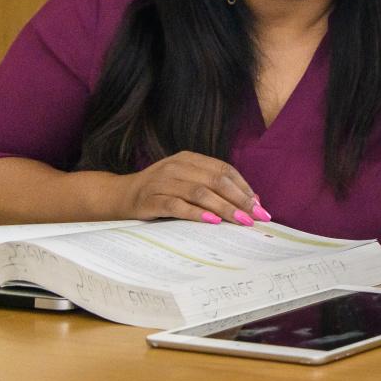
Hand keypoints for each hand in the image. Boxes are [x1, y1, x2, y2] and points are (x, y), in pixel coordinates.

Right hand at [118, 152, 269, 225]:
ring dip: (223, 208)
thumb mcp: (188, 182)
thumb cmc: (162, 191)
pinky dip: (196, 213)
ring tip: (239, 221)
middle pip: (215, 181)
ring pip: (199, 192)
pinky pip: (176, 206)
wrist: (121, 196)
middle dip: (238, 199)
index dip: (243, 187)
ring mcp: (162, 182)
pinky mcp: (150, 200)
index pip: (224, 170)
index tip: (259, 205)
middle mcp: (176, 166)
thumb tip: (253, 201)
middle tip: (255, 216)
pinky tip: (211, 222)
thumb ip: (215, 188)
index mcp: (189, 158)